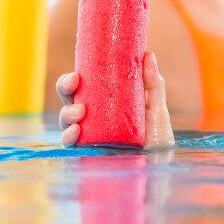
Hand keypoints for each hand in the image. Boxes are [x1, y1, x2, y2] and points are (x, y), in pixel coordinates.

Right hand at [58, 52, 174, 149]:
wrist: (159, 169)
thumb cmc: (157, 140)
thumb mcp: (157, 110)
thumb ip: (152, 84)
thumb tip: (148, 53)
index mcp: (105, 105)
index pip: (83, 88)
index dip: (72, 80)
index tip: (77, 74)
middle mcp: (93, 119)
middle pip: (69, 100)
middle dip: (65, 89)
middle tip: (73, 84)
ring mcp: (88, 137)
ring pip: (65, 121)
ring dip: (66, 113)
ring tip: (79, 112)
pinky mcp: (87, 153)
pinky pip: (70, 144)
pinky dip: (68, 136)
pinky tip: (75, 131)